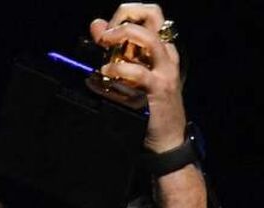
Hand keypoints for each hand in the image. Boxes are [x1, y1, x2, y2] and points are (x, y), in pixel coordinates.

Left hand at [90, 4, 186, 151]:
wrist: (167, 139)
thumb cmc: (148, 105)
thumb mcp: (131, 72)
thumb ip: (116, 49)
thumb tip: (96, 25)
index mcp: (161, 48)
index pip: (150, 13)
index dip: (126, 13)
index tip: (106, 29)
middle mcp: (166, 55)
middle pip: (152, 16)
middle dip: (123, 19)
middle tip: (104, 35)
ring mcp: (165, 71)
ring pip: (149, 39)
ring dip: (122, 37)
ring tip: (104, 47)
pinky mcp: (158, 90)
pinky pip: (138, 73)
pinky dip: (117, 71)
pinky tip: (104, 76)